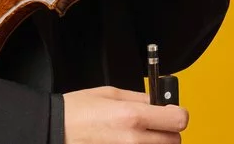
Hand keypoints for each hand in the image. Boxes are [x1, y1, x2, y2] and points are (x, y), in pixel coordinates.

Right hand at [62, 86, 189, 143]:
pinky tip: (128, 140)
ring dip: (156, 142)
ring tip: (138, 134)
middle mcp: (133, 139)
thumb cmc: (75, 113)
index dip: (177, 113)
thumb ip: (138, 97)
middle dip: (168, 130)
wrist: (55, 130)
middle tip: (154, 124)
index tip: (171, 111)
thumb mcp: (109, 94)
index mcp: (132, 116)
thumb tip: (157, 100)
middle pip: (175, 140)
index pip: (178, 120)